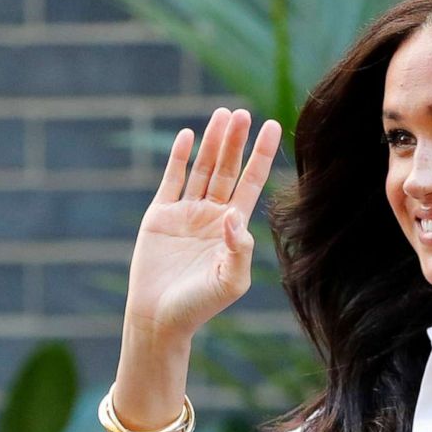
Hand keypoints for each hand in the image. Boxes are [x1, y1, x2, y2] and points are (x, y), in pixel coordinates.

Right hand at [123, 108, 281, 343]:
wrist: (160, 318)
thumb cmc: (199, 306)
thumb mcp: (231, 281)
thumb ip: (239, 250)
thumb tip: (233, 214)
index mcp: (233, 229)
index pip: (251, 183)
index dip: (261, 155)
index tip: (271, 126)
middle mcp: (212, 216)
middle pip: (228, 170)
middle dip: (235, 142)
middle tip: (242, 112)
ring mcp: (185, 214)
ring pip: (202, 170)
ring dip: (212, 143)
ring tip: (222, 115)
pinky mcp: (159, 216)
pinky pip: (172, 180)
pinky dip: (179, 158)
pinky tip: (188, 136)